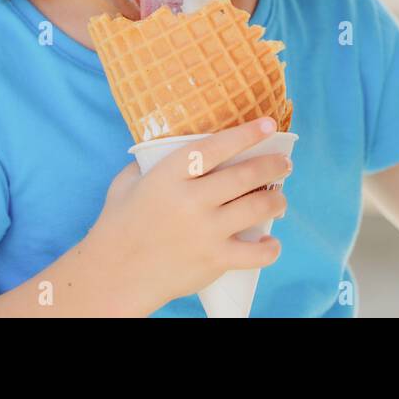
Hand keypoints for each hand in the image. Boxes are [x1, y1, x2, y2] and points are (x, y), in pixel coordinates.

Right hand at [87, 117, 290, 312]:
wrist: (114, 274)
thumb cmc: (119, 224)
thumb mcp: (126, 183)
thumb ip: (149, 163)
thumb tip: (168, 148)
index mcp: (169, 175)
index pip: (217, 146)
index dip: (246, 134)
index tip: (269, 124)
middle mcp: (191, 200)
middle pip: (245, 175)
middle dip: (272, 165)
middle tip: (284, 163)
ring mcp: (205, 231)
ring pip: (257, 208)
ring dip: (277, 200)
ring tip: (280, 198)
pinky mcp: (214, 260)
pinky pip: (256, 253)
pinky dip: (270, 248)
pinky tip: (271, 242)